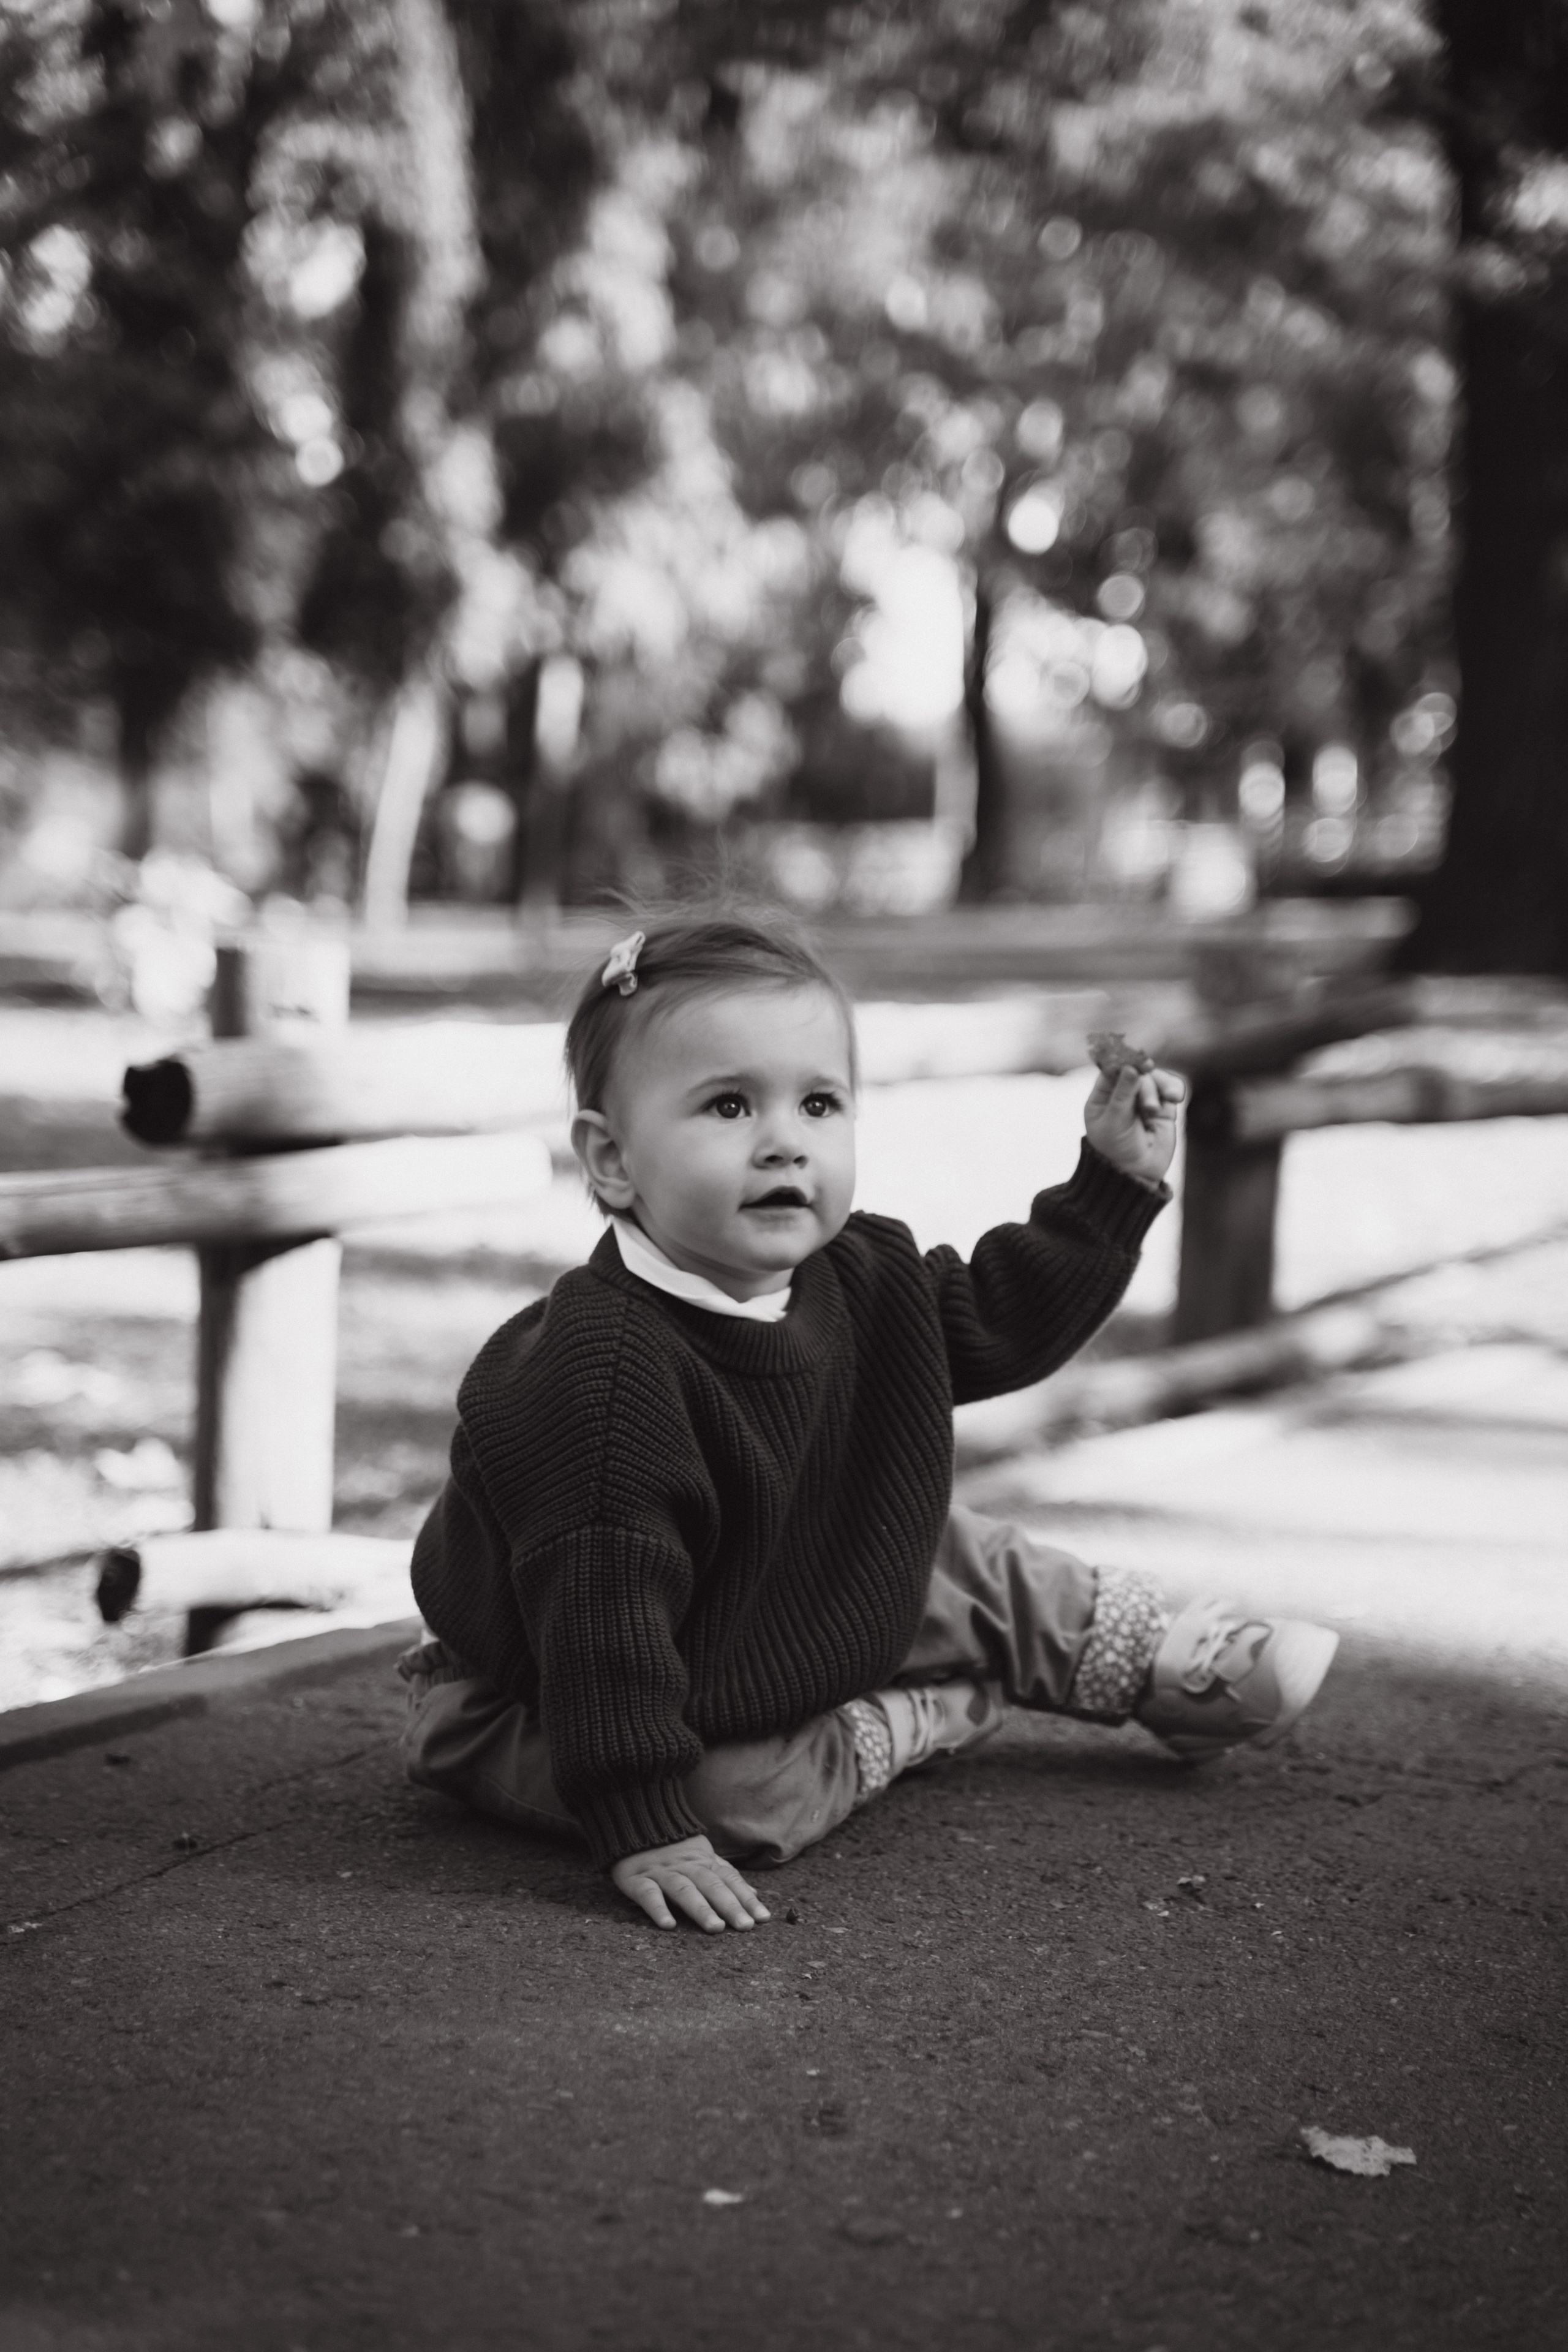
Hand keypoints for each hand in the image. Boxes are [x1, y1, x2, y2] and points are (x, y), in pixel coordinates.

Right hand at [610, 1834, 770, 1932]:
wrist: (635, 1823)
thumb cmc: (673, 1847)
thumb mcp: (703, 1856)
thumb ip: (726, 1875)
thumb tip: (754, 1894)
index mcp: (703, 1861)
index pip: (730, 1880)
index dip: (747, 1898)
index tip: (763, 1918)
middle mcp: (686, 1867)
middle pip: (711, 1886)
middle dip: (730, 1906)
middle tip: (746, 1926)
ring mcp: (662, 1873)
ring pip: (684, 1890)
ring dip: (701, 1909)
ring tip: (716, 1928)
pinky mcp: (637, 1879)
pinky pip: (648, 1894)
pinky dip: (658, 1908)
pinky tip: (669, 1925)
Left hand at [1084, 1062, 1184, 1187]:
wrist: (1137, 1174)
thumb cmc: (1115, 1151)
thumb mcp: (1114, 1123)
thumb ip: (1123, 1095)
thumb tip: (1131, 1068)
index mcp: (1103, 1095)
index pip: (1113, 1069)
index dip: (1126, 1062)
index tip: (1140, 1063)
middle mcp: (1123, 1093)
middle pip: (1137, 1072)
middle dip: (1145, 1087)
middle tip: (1150, 1108)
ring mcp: (1145, 1098)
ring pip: (1156, 1077)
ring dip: (1159, 1089)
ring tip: (1156, 1111)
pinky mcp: (1164, 1106)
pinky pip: (1171, 1087)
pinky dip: (1174, 1088)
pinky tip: (1175, 1097)